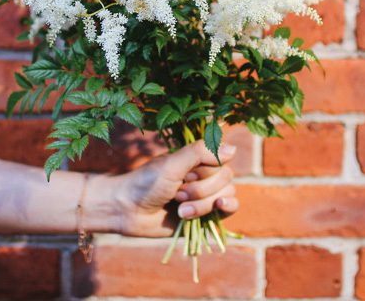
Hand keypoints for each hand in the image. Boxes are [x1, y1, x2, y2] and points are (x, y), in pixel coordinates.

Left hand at [107, 140, 239, 236]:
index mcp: (197, 160)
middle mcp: (204, 176)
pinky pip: (229, 210)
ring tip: (179, 208)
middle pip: (226, 180)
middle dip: (201, 190)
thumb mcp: (173, 164)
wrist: (130, 211)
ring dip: (202, 204)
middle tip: (177, 192)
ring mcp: (206, 196)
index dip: (206, 171)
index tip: (186, 174)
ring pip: (226, 196)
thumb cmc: (147, 182)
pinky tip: (219, 207)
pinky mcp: (206, 216)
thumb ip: (201, 153)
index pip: (222, 161)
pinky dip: (226, 209)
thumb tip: (234, 149)